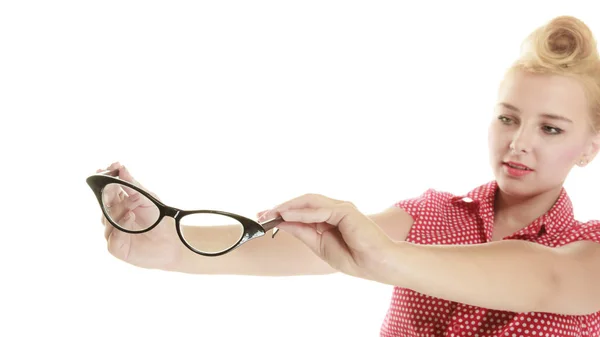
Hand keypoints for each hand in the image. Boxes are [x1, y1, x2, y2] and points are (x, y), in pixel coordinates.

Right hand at [98, 162, 181, 269]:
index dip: (105, 178)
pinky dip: (120, 225)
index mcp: (120, 204)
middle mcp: (113, 217)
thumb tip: (121, 167)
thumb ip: (133, 185)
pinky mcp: (116, 247)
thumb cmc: (159, 219)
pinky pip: (112, 236)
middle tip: (114, 183)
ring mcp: (113, 232)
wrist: (171, 241)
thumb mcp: (148, 198)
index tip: (107, 167)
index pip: (107, 190)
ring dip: (119, 209)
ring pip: (106, 218)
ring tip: (134, 204)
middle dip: (108, 192)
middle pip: (103, 203)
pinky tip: (130, 216)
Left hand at [259, 193, 396, 280]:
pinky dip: (301, 212)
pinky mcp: (345, 210)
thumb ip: (302, 231)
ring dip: (288, 206)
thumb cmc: (354, 258)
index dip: (282, 211)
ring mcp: (340, 207)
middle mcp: (334, 209)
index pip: (301, 209)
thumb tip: (282, 221)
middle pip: (303, 201)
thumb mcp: (319, 245)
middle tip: (261, 214)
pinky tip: (286, 215)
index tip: (263, 217)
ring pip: (309, 201)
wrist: (376, 264)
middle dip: (281, 206)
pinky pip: (319, 209)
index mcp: (329, 218)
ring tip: (271, 213)